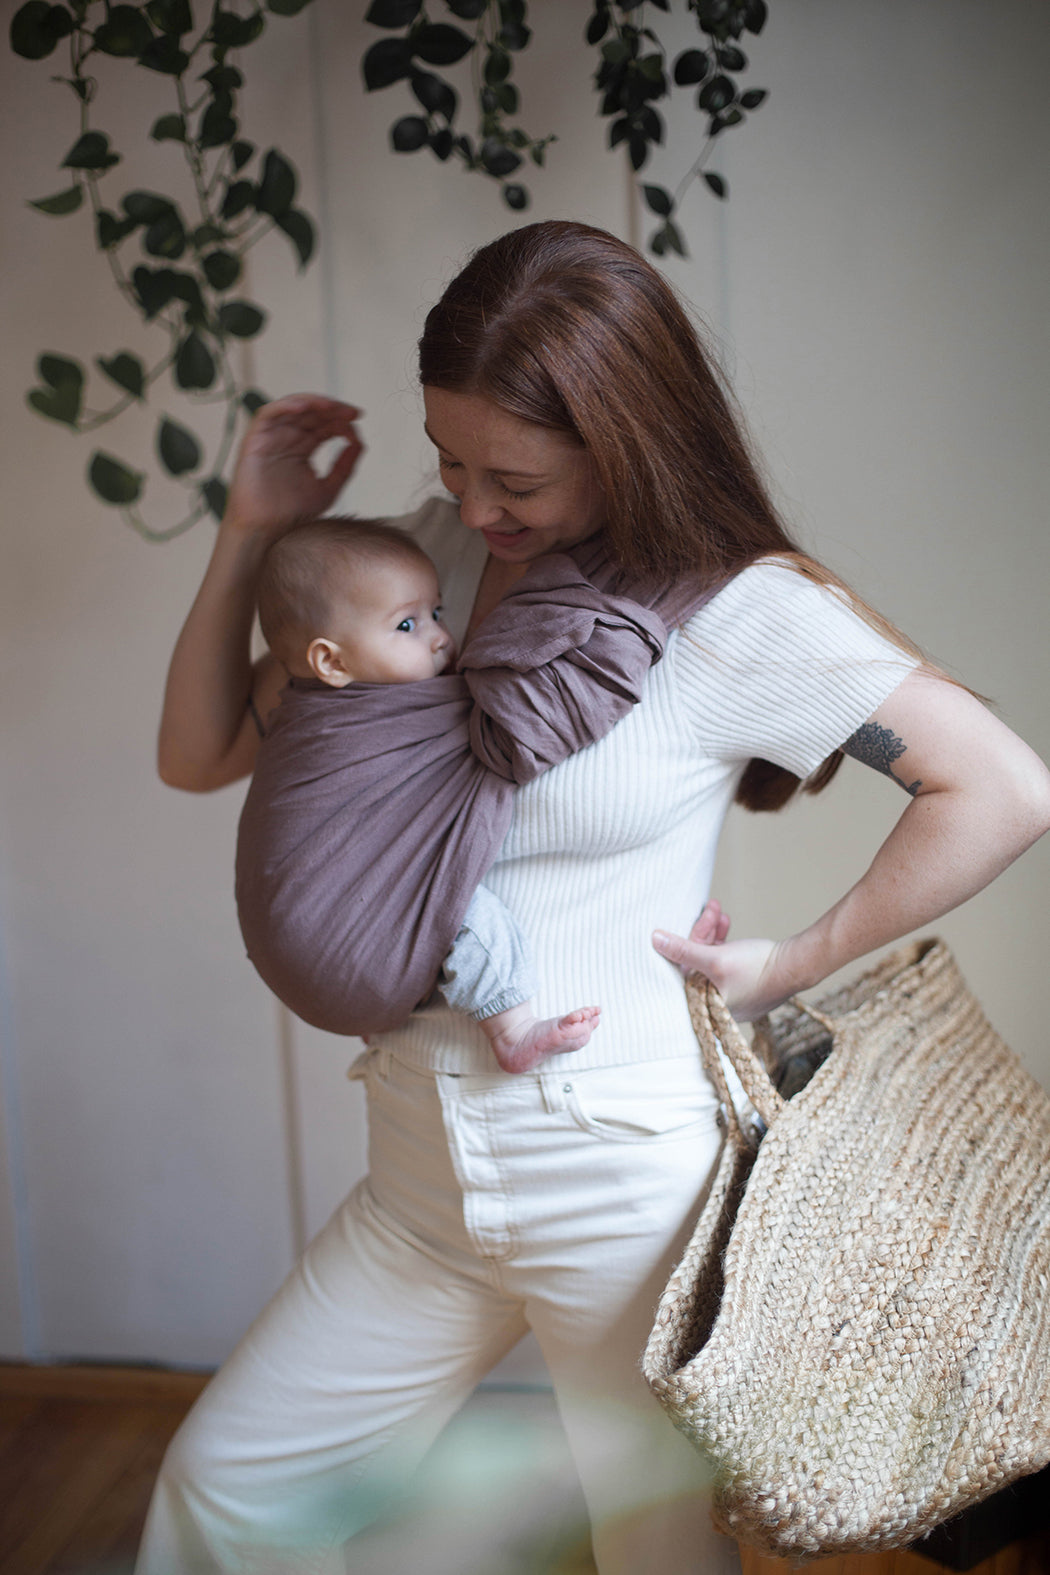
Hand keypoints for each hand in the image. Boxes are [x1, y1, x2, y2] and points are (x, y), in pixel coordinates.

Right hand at [223, 393, 363, 541]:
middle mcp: (287, 439)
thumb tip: (359, 442)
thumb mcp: (329, 488)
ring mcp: (271, 438)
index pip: (324, 425)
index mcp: (303, 448)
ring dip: (312, 403)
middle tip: (350, 412)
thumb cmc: (293, 514)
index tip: (358, 421)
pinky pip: (268, 414)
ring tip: (331, 407)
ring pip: (292, 408)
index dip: (341, 419)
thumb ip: (345, 466)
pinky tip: (303, 408)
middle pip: (311, 413)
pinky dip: (285, 406)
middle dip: (332, 409)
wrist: (268, 530)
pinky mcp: (255, 440)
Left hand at [652, 902, 789, 1019]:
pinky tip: (725, 922)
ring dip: (714, 933)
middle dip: (703, 932)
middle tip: (709, 908)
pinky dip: (726, 942)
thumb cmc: (758, 968)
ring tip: (718, 911)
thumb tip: (655, 940)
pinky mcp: (746, 982)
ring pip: (714, 958)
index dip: (683, 944)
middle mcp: (718, 1003)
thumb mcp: (715, 958)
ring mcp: (734, 993)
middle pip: (699, 963)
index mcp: (707, 1005)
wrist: (798, 965)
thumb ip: (683, 950)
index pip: (684, 972)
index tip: (688, 922)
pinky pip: (728, 960)